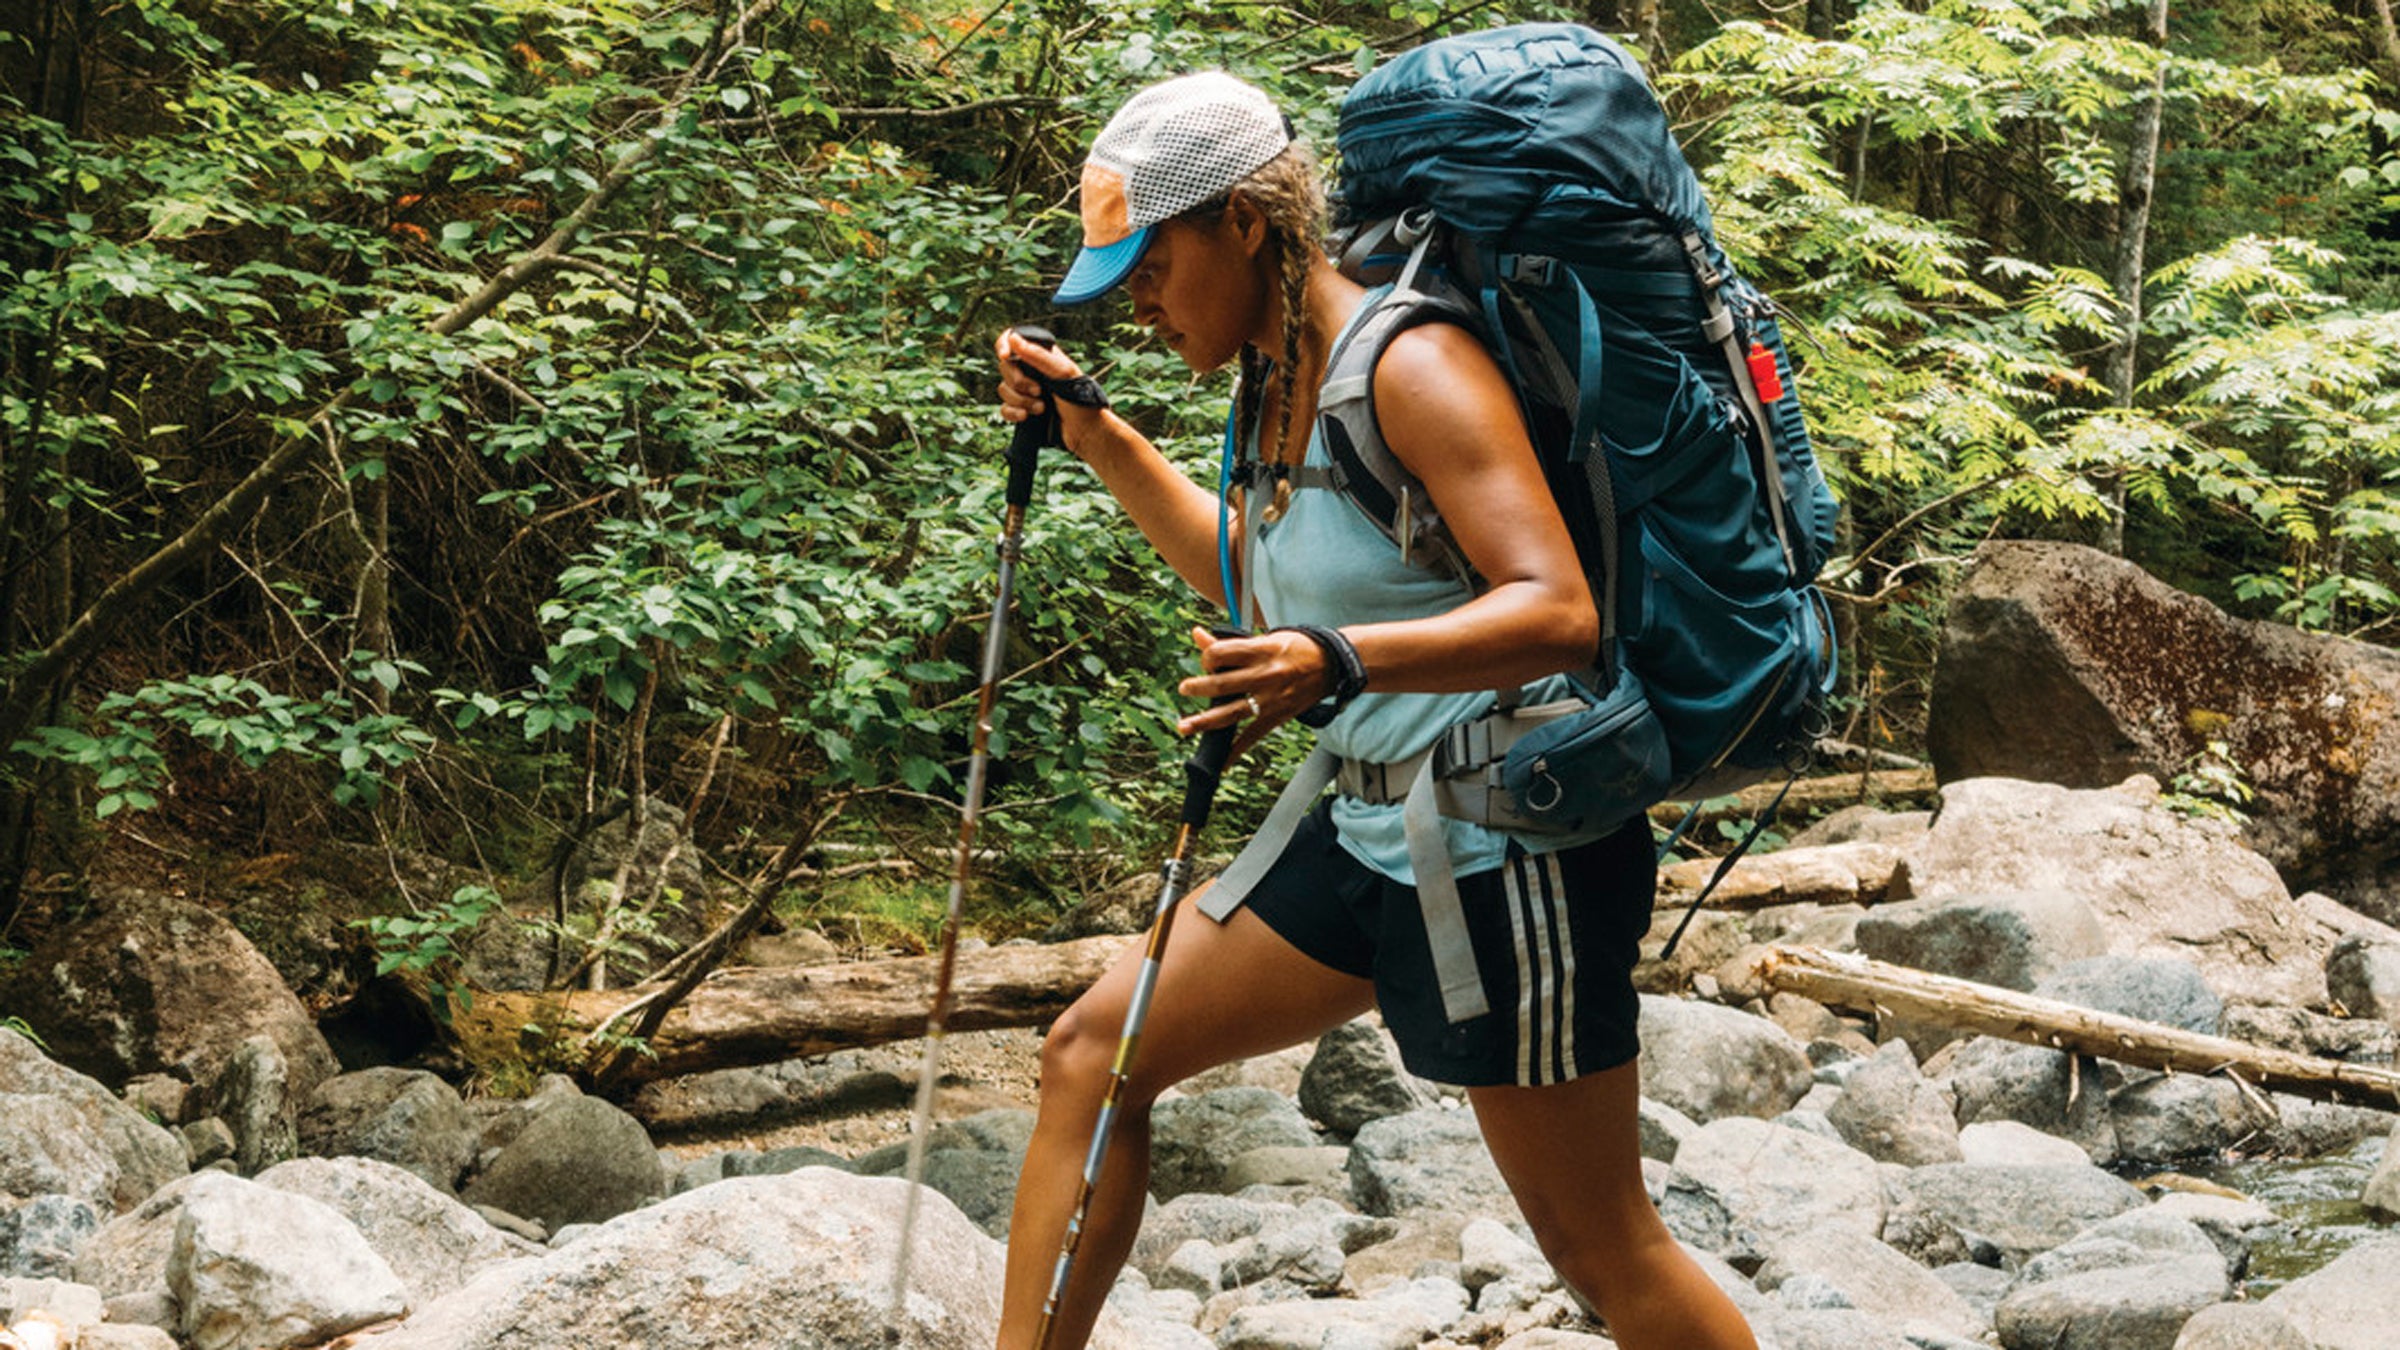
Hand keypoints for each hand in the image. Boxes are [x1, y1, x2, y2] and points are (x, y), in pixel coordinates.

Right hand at [995, 329, 1103, 455]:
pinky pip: (1005, 408)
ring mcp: (1026, 390)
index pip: (1014, 340)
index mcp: (1042, 355)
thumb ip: (1038, 355)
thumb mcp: (1063, 373)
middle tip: (1039, 391)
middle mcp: (1032, 370)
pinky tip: (1026, 417)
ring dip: (1021, 400)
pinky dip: (1013, 413)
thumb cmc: (1081, 399)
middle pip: (1005, 368)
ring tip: (1041, 408)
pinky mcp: (1023, 409)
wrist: (1085, 431)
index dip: (1004, 346)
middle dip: (1019, 382)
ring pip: (1004, 389)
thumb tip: (1014, 338)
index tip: (1005, 356)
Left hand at [1175, 626, 1330, 755]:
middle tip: (1184, 689)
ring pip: (1230, 713)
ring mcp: (1270, 699)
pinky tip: (1220, 762)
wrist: (1332, 665)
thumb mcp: (1266, 638)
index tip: (1206, 660)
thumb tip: (1196, 634)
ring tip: (1184, 726)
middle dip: (1197, 688)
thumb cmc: (1296, 647)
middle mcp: (1264, 676)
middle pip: (1221, 685)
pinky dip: (1234, 751)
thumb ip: (1228, 642)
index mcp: (1261, 651)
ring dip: (1204, 721)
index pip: (1222, 653)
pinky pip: (1251, 737)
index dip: (1207, 657)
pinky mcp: (1276, 717)